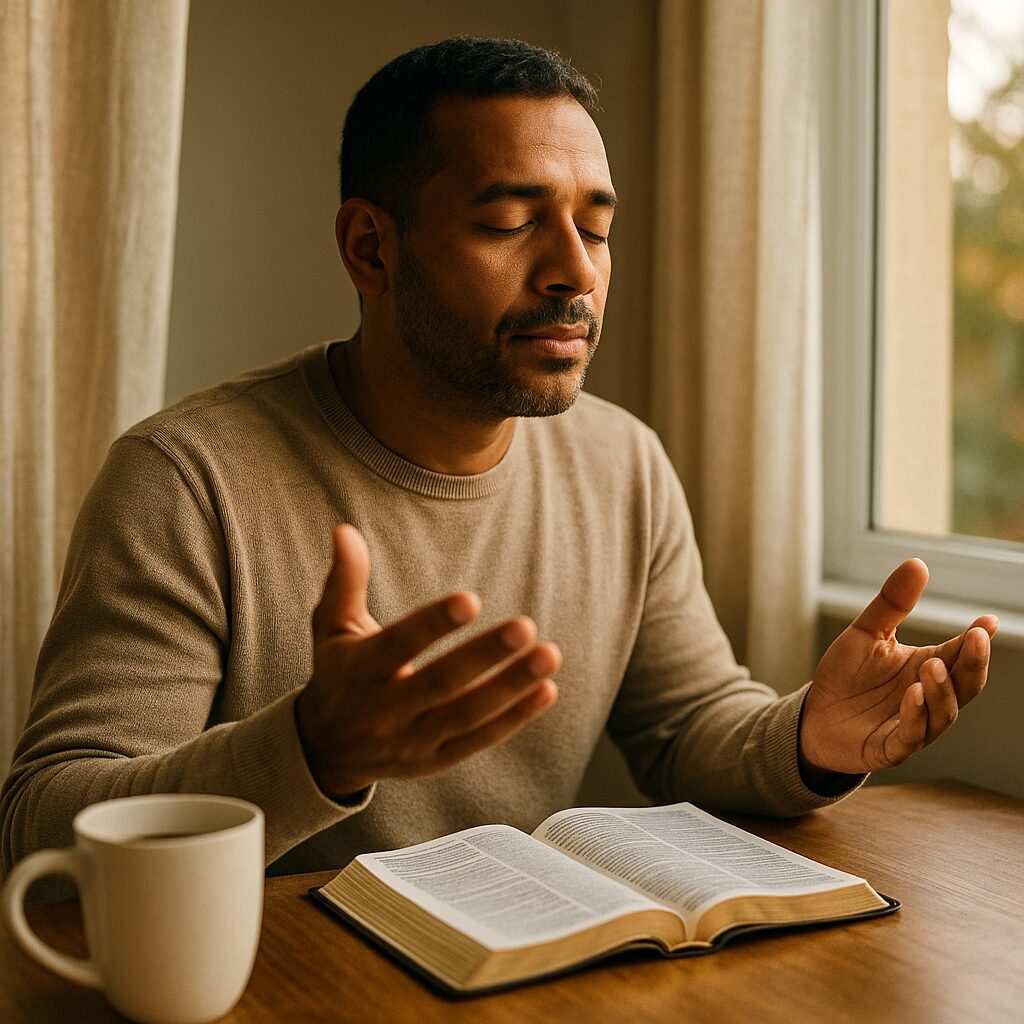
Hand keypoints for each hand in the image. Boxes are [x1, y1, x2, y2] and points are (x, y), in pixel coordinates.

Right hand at [294, 525, 559, 799]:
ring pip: (466, 716)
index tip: (470, 599)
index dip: (431, 624)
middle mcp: (382, 712)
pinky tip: (546, 690)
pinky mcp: (435, 760)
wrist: (327, 749)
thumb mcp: (330, 627)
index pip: (396, 647)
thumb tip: (343, 530)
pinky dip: (515, 718)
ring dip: (511, 687)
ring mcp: (411, 742)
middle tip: (526, 625)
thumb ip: (345, 581)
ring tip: (549, 655)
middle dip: (484, 656)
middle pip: (439, 684)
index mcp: (357, 672)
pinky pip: (480, 740)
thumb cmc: (339, 672)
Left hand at [800, 559, 996, 776]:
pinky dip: (916, 717)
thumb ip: (891, 603)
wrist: (813, 715)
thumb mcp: (866, 633)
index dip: (977, 640)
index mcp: (928, 667)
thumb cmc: (846, 675)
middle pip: (965, 684)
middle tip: (974, 638)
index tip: (987, 621)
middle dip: (974, 664)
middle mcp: (929, 697)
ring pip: (944, 713)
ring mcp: (914, 725)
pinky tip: (912, 695)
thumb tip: (918, 562)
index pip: (962, 653)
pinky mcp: (891, 748)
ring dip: (943, 690)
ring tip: (932, 665)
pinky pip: (912, 737)